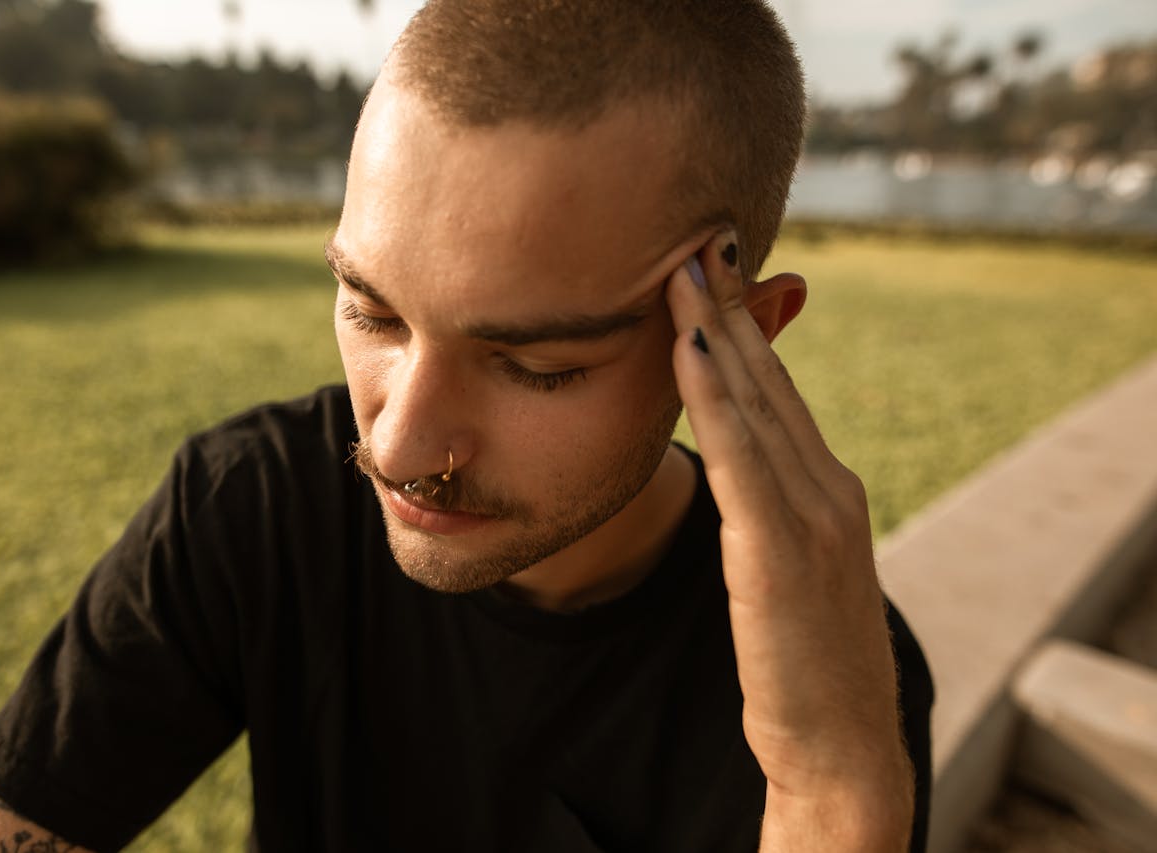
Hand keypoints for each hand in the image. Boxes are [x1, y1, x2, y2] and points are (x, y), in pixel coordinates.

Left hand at [665, 230, 911, 848]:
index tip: (708, 266)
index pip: (774, 390)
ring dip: (716, 331)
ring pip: (755, 404)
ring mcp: (813, 515)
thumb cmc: (802, 657)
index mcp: (824, 488)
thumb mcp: (788, 566)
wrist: (841, 741)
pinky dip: (716, 400)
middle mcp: (827, 486)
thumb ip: (766, 511)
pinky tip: (690, 350)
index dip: (741, 325)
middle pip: (768, 380)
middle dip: (729, 306)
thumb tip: (732, 471)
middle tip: (695, 236)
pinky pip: (743, 460)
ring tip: (683, 269)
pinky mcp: (785, 553)